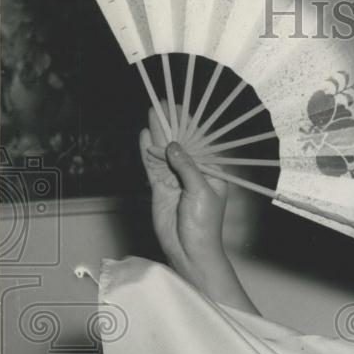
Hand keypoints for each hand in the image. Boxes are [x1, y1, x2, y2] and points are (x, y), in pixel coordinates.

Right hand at [139, 104, 228, 278]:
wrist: (190, 251)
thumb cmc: (204, 224)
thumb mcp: (201, 192)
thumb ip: (186, 167)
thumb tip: (173, 145)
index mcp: (210, 171)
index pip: (199, 142)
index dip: (189, 124)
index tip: (179, 106)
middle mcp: (192, 171)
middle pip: (180, 143)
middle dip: (171, 123)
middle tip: (161, 102)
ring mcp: (174, 178)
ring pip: (164, 151)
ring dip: (158, 132)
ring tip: (151, 111)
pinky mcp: (159, 187)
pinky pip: (152, 166)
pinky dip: (147, 151)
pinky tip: (144, 135)